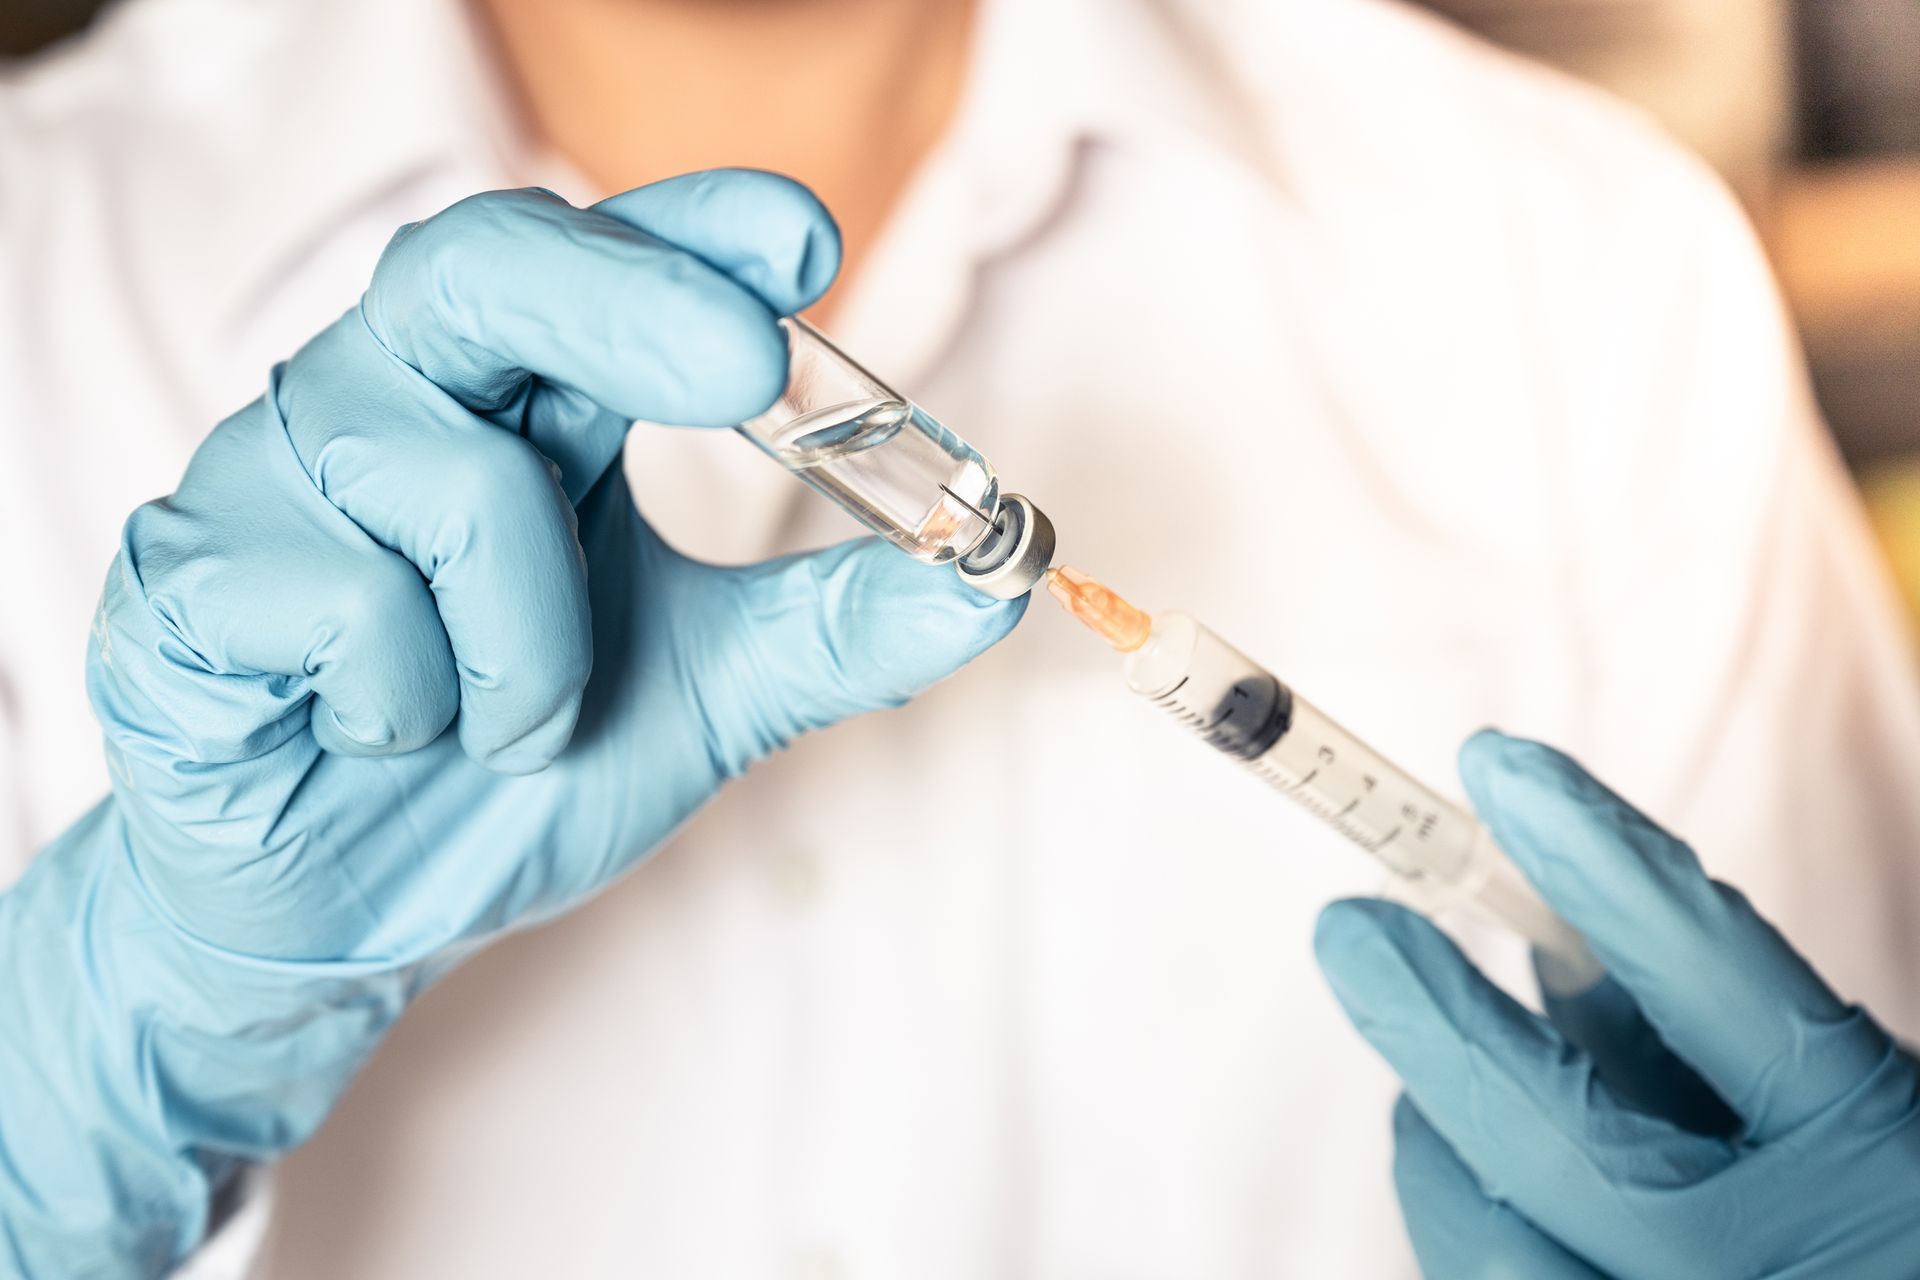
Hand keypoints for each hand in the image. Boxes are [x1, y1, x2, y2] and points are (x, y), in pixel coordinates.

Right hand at [1, 172, 1022, 1274]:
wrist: (352, 910)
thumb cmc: (512, 768)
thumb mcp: (706, 695)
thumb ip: (834, 629)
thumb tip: (994, 578)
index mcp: (526, 408)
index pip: (601, 262)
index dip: (692, 229)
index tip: (803, 238)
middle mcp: (401, 403)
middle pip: (485, 266)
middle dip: (627, 302)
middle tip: (741, 360)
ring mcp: (282, 476)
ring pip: (442, 477)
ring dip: (533, 637)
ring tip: (521, 722)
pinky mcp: (192, 577)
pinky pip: (339, 599)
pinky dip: (415, 698)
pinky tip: (393, 732)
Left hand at [1314, 730, 1919, 1278]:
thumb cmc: (1864, 1223)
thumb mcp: (1837, 1113)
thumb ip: (1698, 1034)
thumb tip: (1541, 934)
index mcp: (1872, 1157)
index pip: (1714, 973)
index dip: (1594, 858)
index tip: (1498, 765)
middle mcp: (1780, 1263)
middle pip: (1557, 1136)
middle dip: (1434, 1020)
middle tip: (1351, 927)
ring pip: (1491, 1247)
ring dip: (1433, 1141)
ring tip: (1417, 1090)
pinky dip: (1459, 1221)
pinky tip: (1462, 1179)